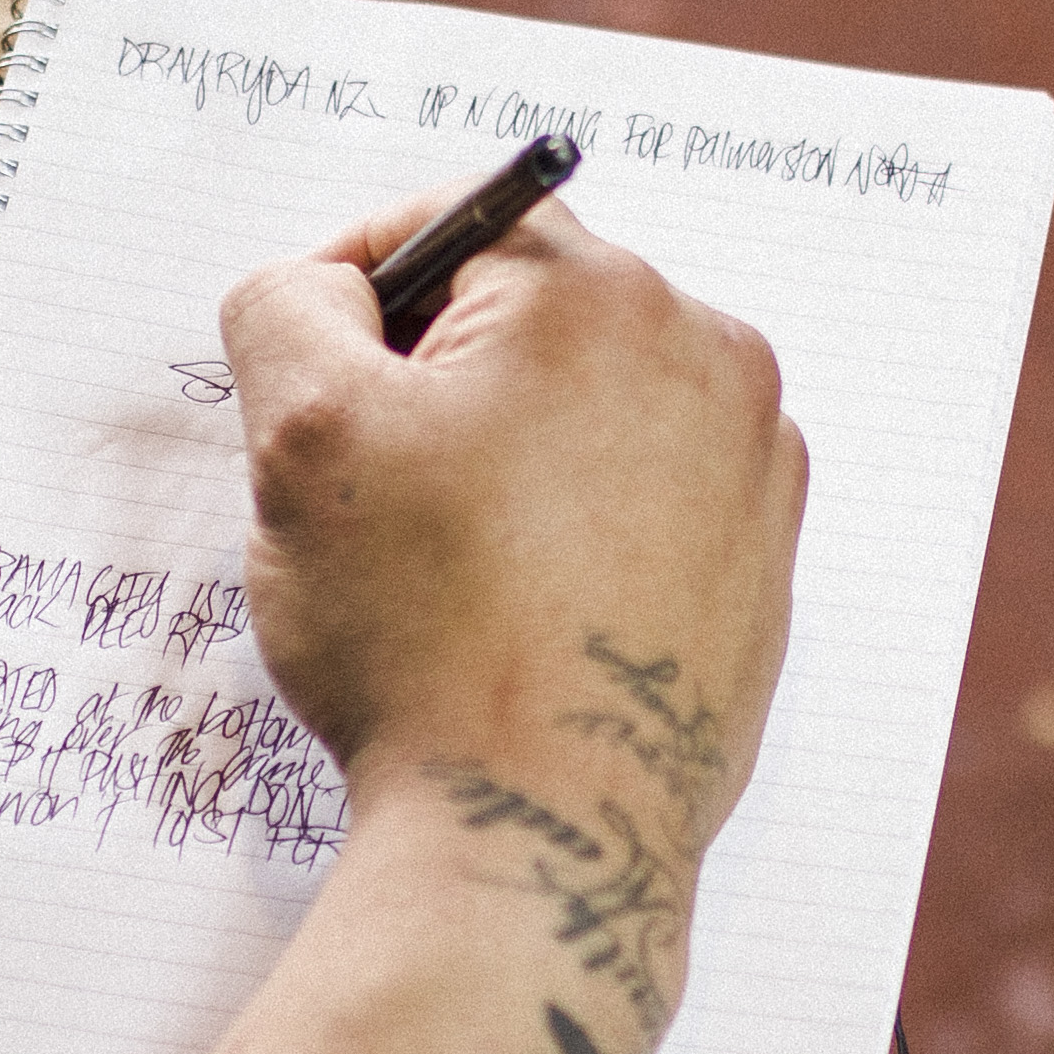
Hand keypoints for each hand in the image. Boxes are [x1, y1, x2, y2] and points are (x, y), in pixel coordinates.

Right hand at [218, 191, 806, 877]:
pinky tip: (525, 609)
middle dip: (442, 383)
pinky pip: (647, 497)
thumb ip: (289, 303)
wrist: (543, 828)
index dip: (360, 295)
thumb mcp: (299, 435)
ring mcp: (754, 466)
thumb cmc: (425, 635)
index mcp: (604, 297)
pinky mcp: (764, 561)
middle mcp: (710, 359)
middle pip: (532, 316)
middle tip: (382, 500)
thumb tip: (326, 285)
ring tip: (456, 568)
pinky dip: (580, 527)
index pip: (455, 225)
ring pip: (589, 408)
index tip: (318, 389)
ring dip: (512, 454)